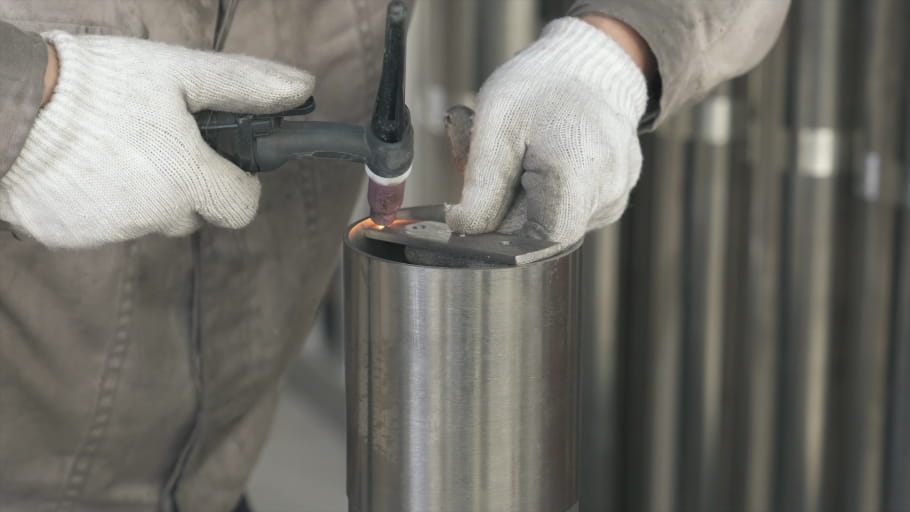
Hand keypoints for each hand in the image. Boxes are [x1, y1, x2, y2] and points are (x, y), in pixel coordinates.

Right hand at [0, 31, 313, 247]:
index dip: (237, 182)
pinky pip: (104, 224)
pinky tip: (81, 164)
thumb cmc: (92, 84)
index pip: (242, 207)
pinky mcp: (69, 236)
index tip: (219, 158)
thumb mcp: (178, 72)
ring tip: (112, 144)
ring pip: (149, 219)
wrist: (4, 105)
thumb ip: (244, 85)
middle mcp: (155, 217)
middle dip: (189, 184)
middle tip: (157, 140)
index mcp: (189, 181)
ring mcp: (111, 231)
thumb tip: (302, 90)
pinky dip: (102, 201)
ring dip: (144, 191)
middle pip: (195, 213)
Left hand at [445, 17, 648, 245]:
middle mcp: (606, 192)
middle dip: (511, 209)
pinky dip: (549, 195)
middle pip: (544, 234)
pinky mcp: (615, 196)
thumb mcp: (495, 123)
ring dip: (528, 201)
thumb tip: (463, 228)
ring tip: (523, 156)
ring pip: (556, 224)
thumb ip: (481, 186)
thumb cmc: (541, 86)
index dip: (504, 234)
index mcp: (577, 174)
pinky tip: (544, 163)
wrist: (589, 65)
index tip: (484, 208)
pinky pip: (572, 211)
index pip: (538, 242)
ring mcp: (615, 196)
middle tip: (499, 165)